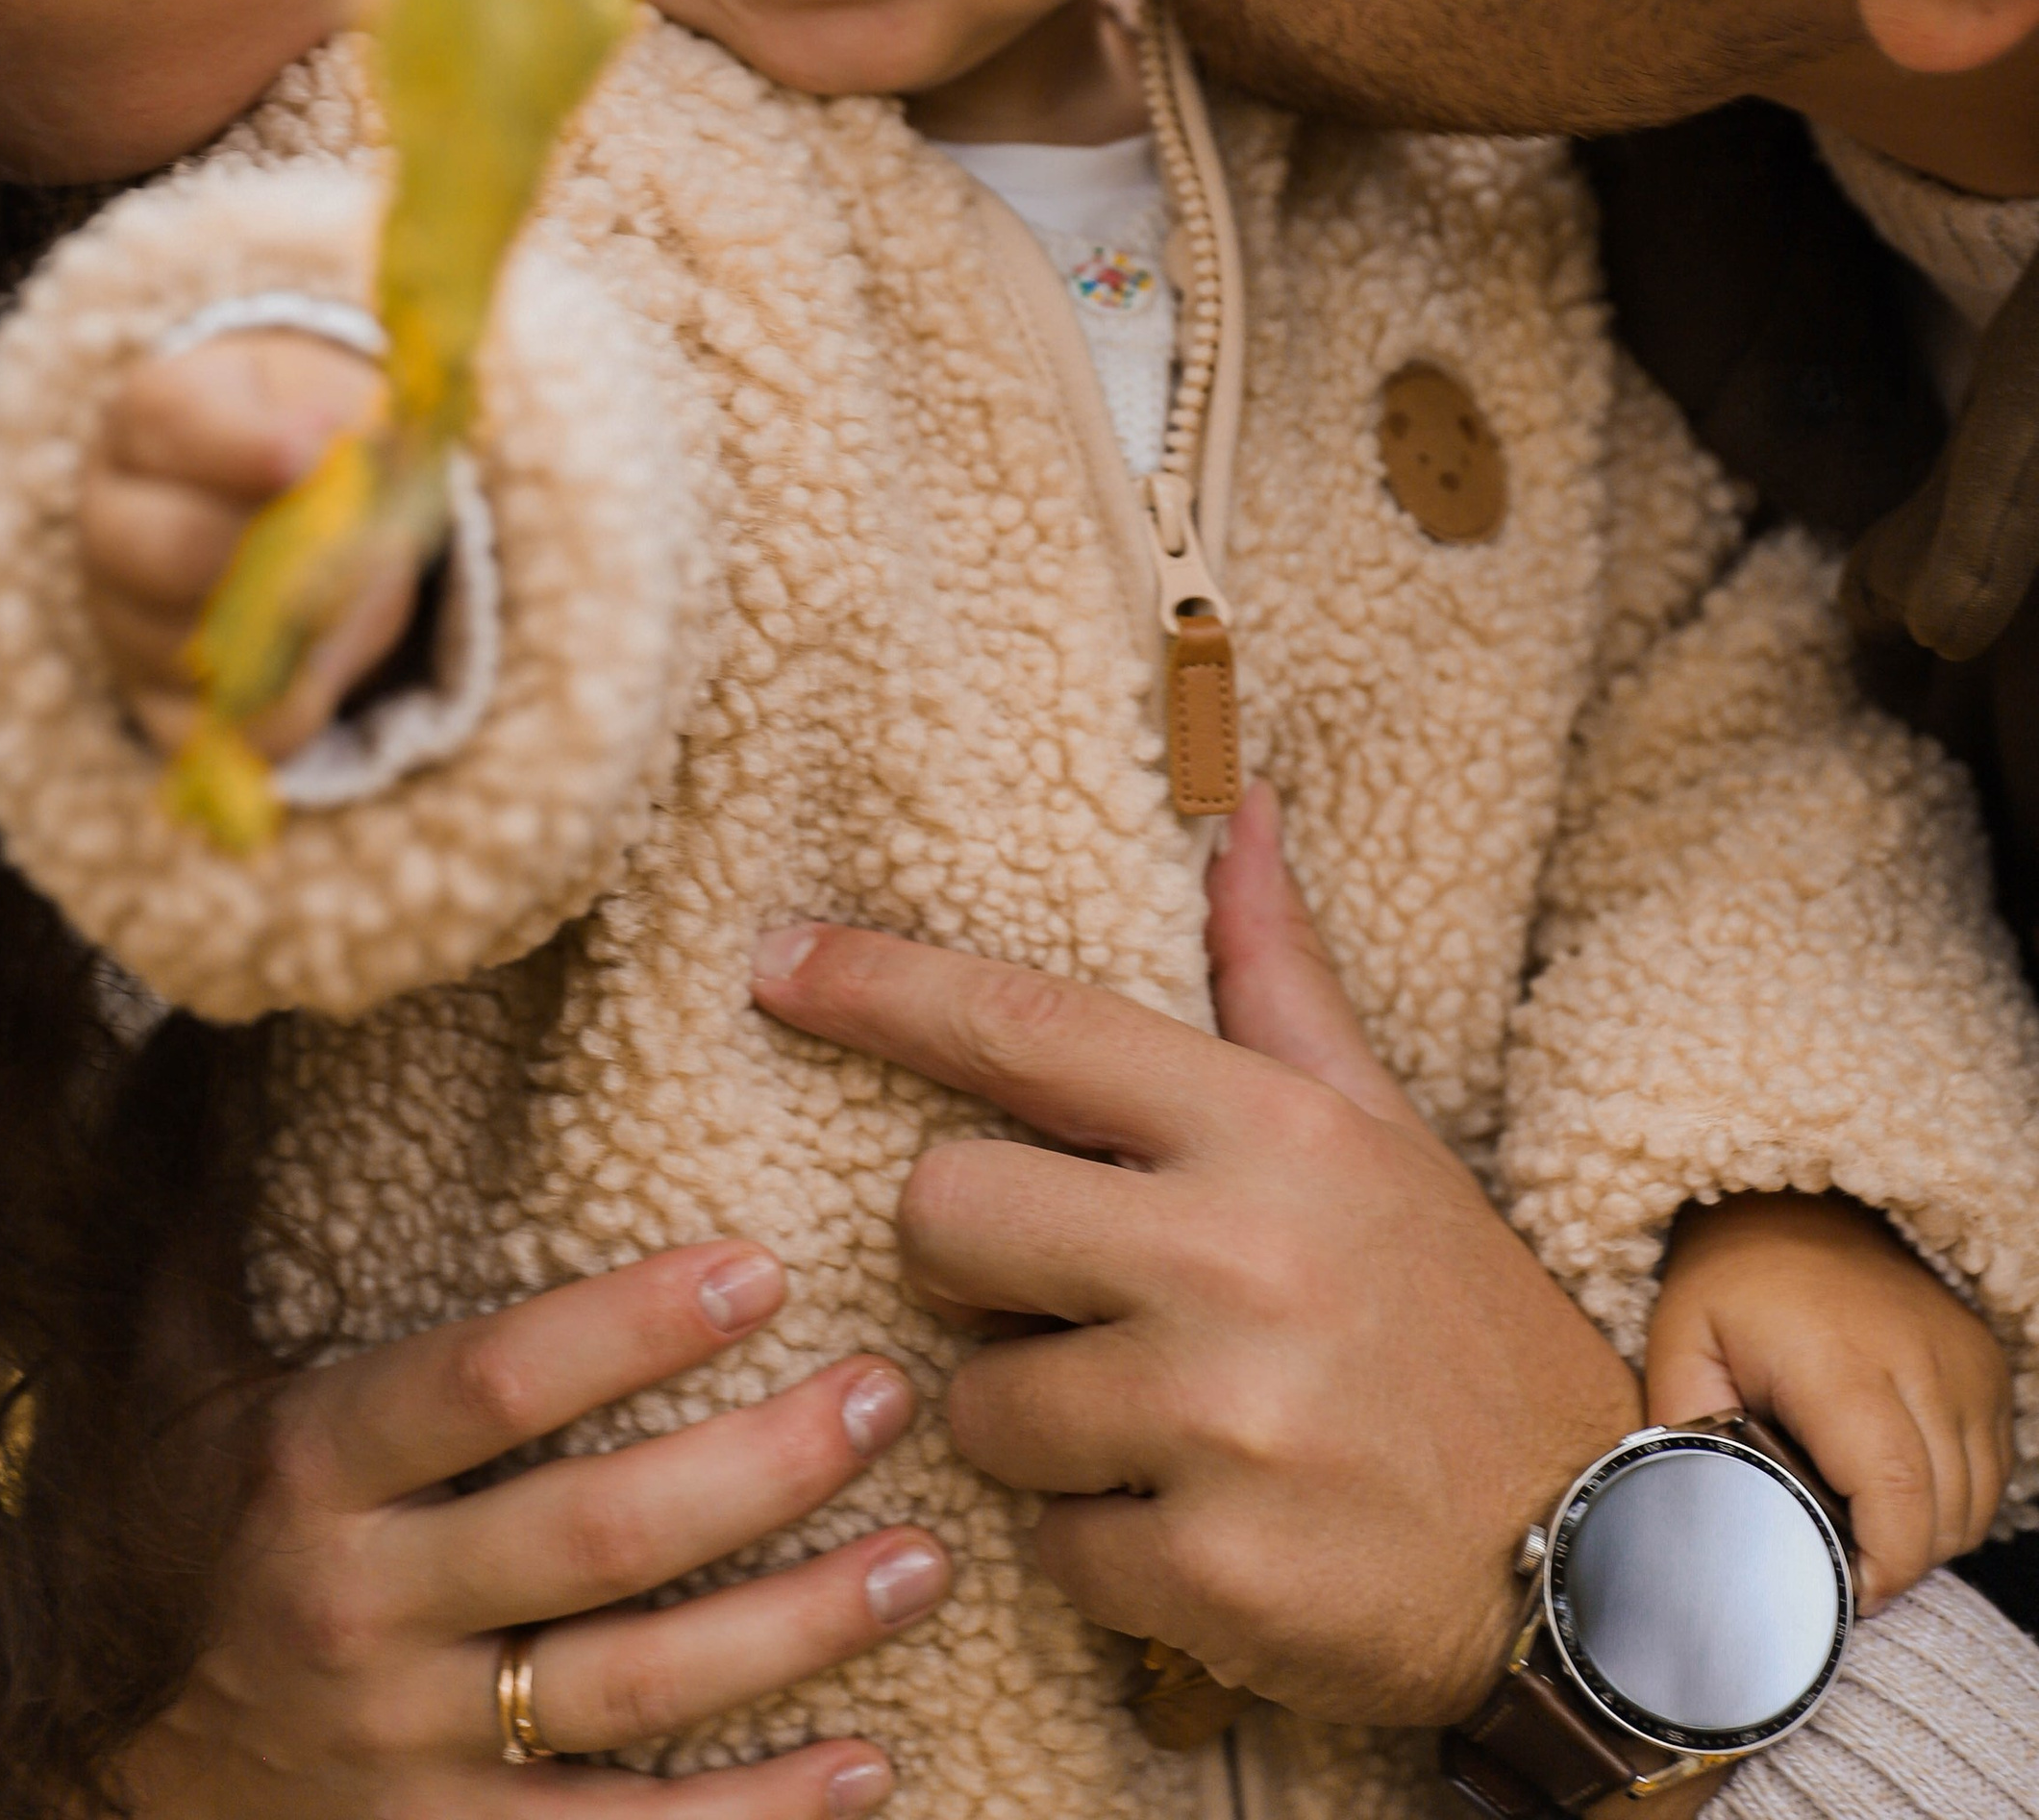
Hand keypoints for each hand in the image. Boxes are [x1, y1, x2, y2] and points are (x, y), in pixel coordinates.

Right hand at [84, 334, 400, 757]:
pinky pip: (213, 733)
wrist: (289, 502)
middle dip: (275, 558)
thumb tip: (371, 460)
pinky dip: (284, 712)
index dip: (243, 446)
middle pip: (164, 548)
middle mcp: (113, 515)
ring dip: (294, 638)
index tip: (313, 459)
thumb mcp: (338, 403)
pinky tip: (326, 667)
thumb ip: (357, 425)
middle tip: (368, 554)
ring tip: (363, 604)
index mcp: (152, 417)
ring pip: (188, 651)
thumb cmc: (316, 438)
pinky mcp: (150, 700)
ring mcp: (120, 615)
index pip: (168, 420)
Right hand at [125, 1239, 949, 1818]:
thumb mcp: (164, 1367)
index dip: (625, 1327)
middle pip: (597, 1537)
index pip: (488, 1385)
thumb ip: (210, 1207)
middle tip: (884, 1396)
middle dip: (761, 1465)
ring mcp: (404, 1752)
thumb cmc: (167, 1526)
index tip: (758, 1266)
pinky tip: (871, 1767)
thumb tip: (221, 1022)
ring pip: (637, 1692)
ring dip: (799, 1627)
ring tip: (924, 1556)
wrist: (70, 1772)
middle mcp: (357, 1611)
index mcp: (307, 1469)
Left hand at [751, 784, 1635, 1725]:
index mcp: (1265, 1130)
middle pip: (940, 1211)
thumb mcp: (1378, 1130)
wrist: (1601, 1560)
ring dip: (1033, 1417)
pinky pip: (1039, 1542)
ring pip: (971, 1397)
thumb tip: (1238, 806)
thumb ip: (1276, 979)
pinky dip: (1094, 1543)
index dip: (880, 986)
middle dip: (968, 1259)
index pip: (1024, 1026)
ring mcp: (1217, 1419)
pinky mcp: (1203, 1571)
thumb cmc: (1450, 1319)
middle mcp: (1233, 1257)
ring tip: (1152, 1418)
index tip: (774, 957)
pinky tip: (1194, 1519)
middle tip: (1063, 1288)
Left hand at [1648, 1188, 2014, 1608]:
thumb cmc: (1730, 1280)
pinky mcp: (1985, 1359)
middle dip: (1899, 1562)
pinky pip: (1994, 1466)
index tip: (1847, 1591)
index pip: (1898, 1496)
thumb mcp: (1681, 1345)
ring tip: (1867, 1523)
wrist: (1791, 1200)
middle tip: (1843, 1558)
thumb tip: (1693, 1515)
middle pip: (1944, 1514)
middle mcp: (1919, 1358)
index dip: (1883, 1566)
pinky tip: (1902, 1486)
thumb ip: (1686, 1433)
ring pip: (1978, 1501)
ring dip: (1931, 1534)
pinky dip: (1957, 1497)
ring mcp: (1963, 1358)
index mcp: (1839, 1361)